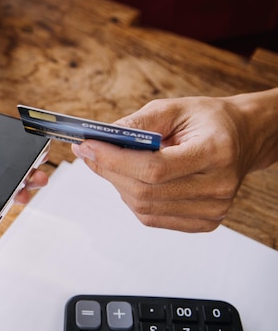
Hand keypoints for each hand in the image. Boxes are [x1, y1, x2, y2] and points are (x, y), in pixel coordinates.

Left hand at [71, 94, 276, 231]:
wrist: (242, 137)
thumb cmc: (207, 121)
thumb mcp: (174, 108)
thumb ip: (138, 123)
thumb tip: (100, 139)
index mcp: (216, 152)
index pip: (154, 168)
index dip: (114, 159)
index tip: (88, 146)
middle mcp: (218, 186)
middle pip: (145, 191)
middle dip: (109, 171)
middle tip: (88, 152)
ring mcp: (213, 210)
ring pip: (144, 208)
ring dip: (118, 185)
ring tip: (109, 163)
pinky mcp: (204, 222)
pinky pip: (153, 218)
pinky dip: (133, 199)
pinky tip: (130, 180)